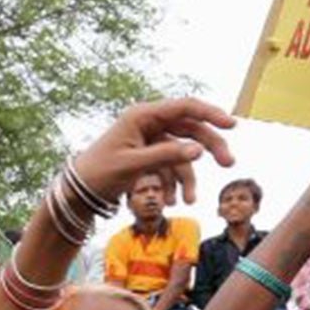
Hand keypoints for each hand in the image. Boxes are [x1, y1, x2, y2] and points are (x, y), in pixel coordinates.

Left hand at [74, 97, 236, 206]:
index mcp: (142, 115)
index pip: (185, 106)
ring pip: (181, 152)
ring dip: (187, 177)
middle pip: (190, 129)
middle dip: (209, 147)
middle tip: (228, 163)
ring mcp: (149, 140)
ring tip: (189, 201)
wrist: (77, 192)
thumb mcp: (133, 165)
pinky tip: (171, 202)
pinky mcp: (147, 157)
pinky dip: (172, 184)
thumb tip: (199, 150)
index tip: (232, 125)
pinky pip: (169, 166)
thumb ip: (166, 156)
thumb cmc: (99, 172)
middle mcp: (148, 123)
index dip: (211, 113)